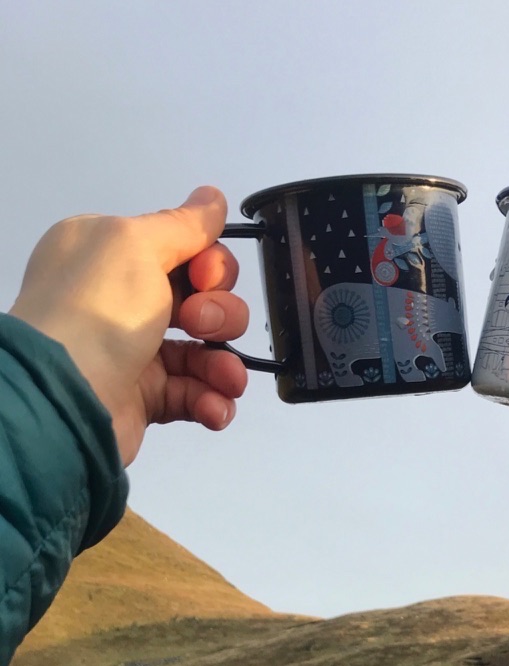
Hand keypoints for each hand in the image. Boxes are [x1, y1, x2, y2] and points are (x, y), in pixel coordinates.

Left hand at [9, 186, 248, 465]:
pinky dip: (213, 400)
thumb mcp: (135, 244)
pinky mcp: (144, 396)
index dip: (209, 264)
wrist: (62, 398)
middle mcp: (120, 298)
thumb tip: (213, 196)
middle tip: (198, 325)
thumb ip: (183, 223)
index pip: (184, 250)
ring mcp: (133, 350)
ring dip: (225, 363)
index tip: (203, 279)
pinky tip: (216, 407)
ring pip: (205, 349)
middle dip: (221, 314)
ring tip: (226, 380)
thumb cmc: (96, 310)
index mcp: (110, 254)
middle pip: (203, 298)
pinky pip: (194, 393)